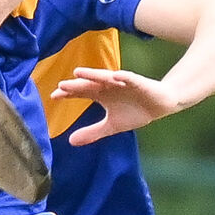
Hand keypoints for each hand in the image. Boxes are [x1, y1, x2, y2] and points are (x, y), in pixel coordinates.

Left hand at [51, 67, 180, 144]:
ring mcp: (122, 83)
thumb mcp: (112, 125)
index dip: (67, 94)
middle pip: (89, 84)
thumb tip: (70, 141)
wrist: (161, 105)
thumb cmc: (135, 111)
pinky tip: (115, 76)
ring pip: (105, 78)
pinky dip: (123, 77)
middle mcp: (108, 86)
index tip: (53, 96)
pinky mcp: (138, 82)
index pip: (80, 92)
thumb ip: (92, 132)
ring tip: (79, 72)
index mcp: (100, 94)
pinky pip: (130, 78)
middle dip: (76, 85)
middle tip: (61, 86)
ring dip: (93, 75)